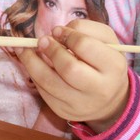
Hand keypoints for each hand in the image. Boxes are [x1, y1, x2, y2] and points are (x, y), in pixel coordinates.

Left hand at [15, 19, 129, 132]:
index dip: (67, 35)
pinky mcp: (63, 111)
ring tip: (25, 49)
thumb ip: (84, 28)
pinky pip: (42, 91)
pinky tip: (32, 63)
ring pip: (48, 81)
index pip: (85, 46)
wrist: (110, 99)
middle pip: (68, 68)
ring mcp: (81, 104)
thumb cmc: (104, 61)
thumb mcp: (105, 40)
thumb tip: (56, 32)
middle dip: (51, 50)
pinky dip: (34, 74)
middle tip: (41, 40)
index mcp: (114, 66)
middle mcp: (100, 89)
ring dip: (31, 61)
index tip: (56, 30)